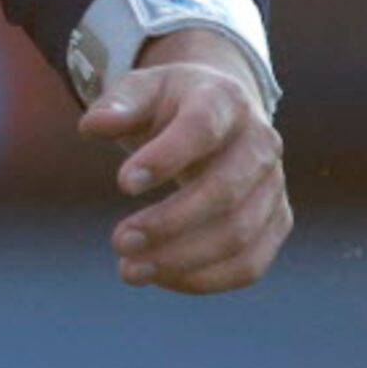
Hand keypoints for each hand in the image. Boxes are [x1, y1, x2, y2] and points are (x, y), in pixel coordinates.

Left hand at [76, 29, 290, 292]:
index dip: (165, 157)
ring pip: (239, 235)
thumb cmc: (170, 102)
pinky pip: (250, 263)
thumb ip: (116, 105)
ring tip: (130, 269)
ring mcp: (274, 186)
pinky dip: (205, 279)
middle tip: (119, 241)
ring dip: (183, 259)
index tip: (123, 184)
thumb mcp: (140, 88)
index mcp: (224, 99)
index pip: (201, 129)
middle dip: (170, 222)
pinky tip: (160, 277)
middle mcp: (260, 143)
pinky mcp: (275, 222)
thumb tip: (91, 127)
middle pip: (225, 191)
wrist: (223, 113)